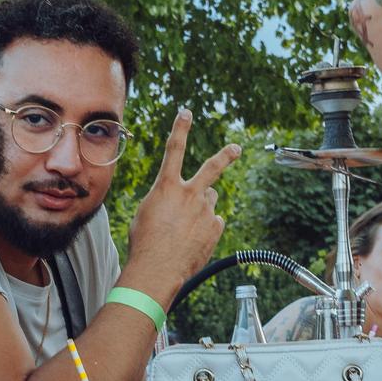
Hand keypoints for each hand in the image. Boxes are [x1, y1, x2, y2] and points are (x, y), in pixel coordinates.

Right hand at [121, 107, 241, 302]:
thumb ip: (165, 200)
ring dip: (201, 208)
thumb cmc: (145, 242)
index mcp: (166, 186)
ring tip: (185, 227)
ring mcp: (205, 210)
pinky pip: (213, 222)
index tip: (186, 112)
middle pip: (212, 168)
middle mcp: (190, 193)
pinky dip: (205, 229)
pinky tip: (192, 240)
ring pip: (209, 200)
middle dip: (226, 155)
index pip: (175, 149)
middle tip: (236, 148)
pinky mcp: (215, 227)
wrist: (157, 268)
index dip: (180, 128)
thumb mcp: (146, 214)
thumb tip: (180, 203)